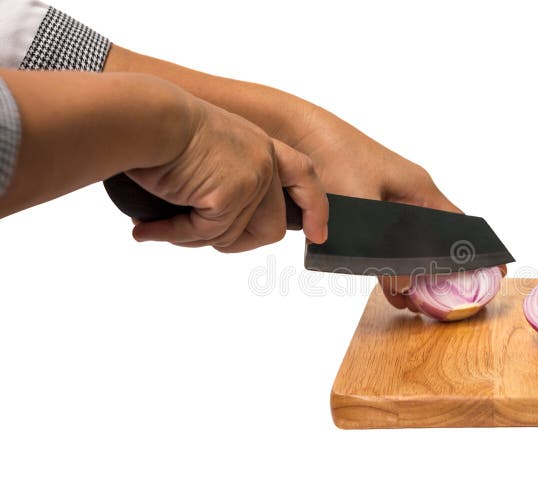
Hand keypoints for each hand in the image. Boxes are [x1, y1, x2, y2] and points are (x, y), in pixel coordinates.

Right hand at [128, 98, 327, 251]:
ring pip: (232, 236)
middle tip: (195, 237)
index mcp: (259, 145)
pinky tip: (147, 227)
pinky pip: (206, 234)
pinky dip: (174, 234)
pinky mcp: (231, 195)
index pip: (303, 175)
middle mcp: (264, 160)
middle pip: (269, 228)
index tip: (317, 233)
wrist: (141, 117)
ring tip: (156, 223)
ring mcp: (253, 178)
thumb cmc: (156, 130)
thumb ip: (226, 183)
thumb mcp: (206, 153)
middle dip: (233, 241)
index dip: (314, 207)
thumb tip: (219, 225)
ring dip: (192, 236)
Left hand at [286, 105, 482, 308]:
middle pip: (434, 241)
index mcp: (420, 189)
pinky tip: (389, 288)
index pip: (460, 225)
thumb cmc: (336, 156)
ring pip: (408, 246)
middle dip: (438, 272)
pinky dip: (389, 265)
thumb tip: (403, 286)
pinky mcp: (364, 212)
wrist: (297, 134)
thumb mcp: (363, 207)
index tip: (495, 271)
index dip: (477, 250)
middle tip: (442, 300)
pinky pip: (385, 244)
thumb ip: (383, 249)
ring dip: (411, 272)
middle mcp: (408, 197)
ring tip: (412, 302)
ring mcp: (386, 205)